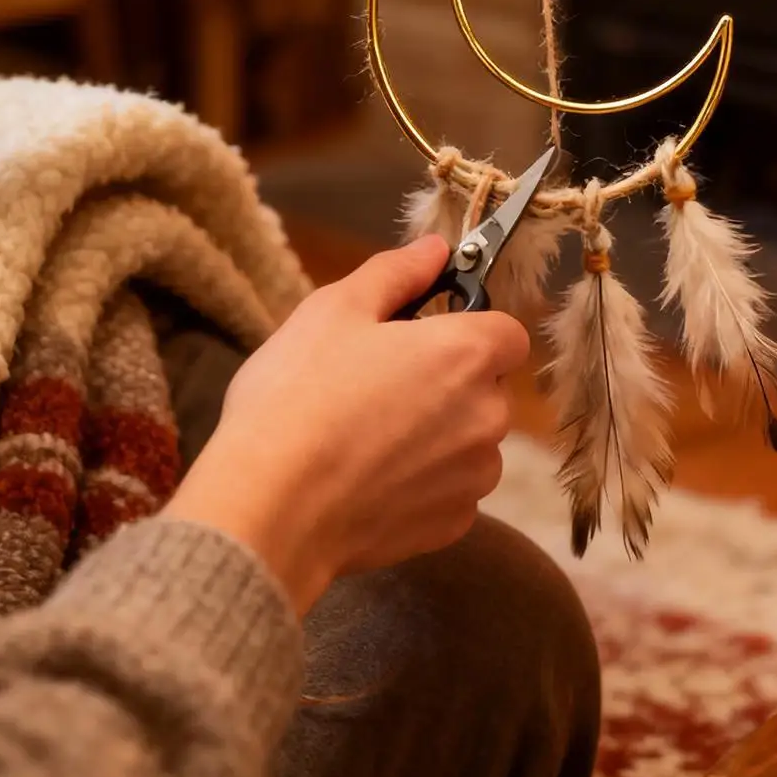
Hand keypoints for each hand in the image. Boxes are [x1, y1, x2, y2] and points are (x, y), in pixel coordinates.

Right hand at [162, 237, 530, 614]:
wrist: (269, 508)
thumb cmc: (298, 396)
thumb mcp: (335, 309)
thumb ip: (397, 273)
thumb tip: (436, 249)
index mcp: (468, 353)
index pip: (506, 331)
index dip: (469, 326)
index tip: (424, 334)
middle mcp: (488, 415)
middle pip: (487, 387)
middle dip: (446, 381)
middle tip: (377, 383)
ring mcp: (473, 477)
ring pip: (469, 441)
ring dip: (437, 435)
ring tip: (365, 436)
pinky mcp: (451, 526)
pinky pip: (449, 490)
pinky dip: (420, 483)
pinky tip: (367, 479)